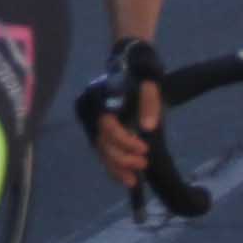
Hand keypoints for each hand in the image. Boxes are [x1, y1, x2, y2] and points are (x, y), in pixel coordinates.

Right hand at [83, 36, 162, 186]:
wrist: (130, 61)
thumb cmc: (140, 72)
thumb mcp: (149, 84)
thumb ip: (149, 104)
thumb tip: (149, 128)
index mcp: (102, 101)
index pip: (109, 128)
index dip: (126, 142)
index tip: (144, 150)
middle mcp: (93, 113)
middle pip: (103, 143)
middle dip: (122, 159)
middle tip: (143, 165)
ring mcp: (94, 121)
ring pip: (101, 150)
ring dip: (115, 167)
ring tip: (132, 181)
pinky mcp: (100, 128)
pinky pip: (102, 150)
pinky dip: (112, 164)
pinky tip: (124, 176)